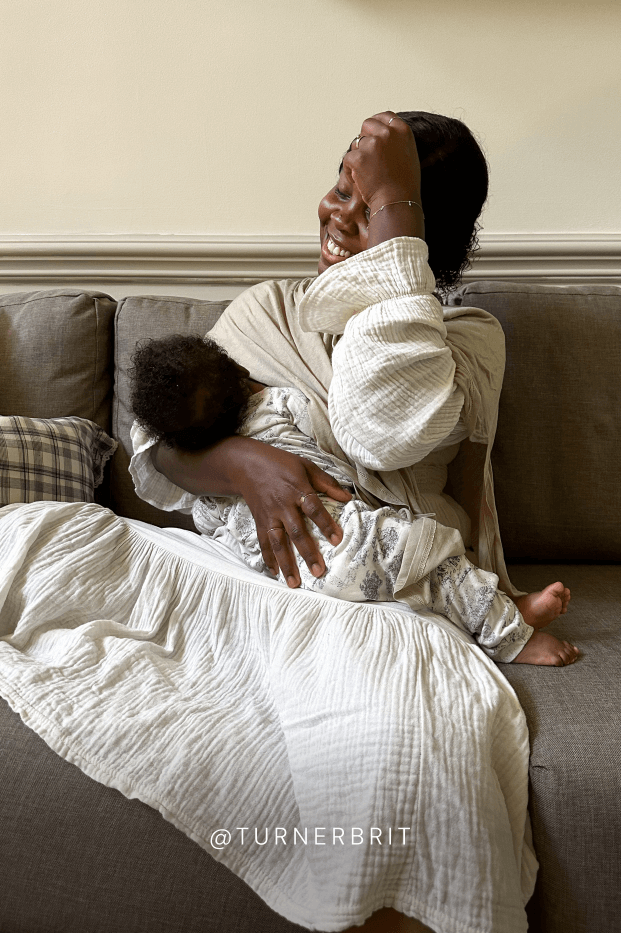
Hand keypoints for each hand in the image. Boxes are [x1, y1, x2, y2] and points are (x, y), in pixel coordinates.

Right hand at [154, 435, 351, 586]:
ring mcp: (269, 515)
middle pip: (296, 532)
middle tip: (319, 571)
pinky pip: (263, 542)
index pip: (314, 509)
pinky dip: (268, 558)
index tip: (337, 540)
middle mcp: (283, 505)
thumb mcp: (306, 466)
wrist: (247, 465)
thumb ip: (327, 483)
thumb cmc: (280, 464)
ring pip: (278, 542)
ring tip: (294, 582)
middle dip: (307, 552)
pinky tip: (275, 573)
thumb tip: (348, 497)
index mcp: (298, 489)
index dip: (325, 524)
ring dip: (286, 563)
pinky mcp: (259, 521)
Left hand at [343, 111, 421, 215]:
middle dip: (364, 138)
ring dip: (358, 157)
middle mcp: (387, 133)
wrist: (398, 202)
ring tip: (370, 175)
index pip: (385, 116)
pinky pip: (348, 159)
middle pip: (367, 124)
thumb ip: (396, 141)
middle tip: (368, 157)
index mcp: (402, 130)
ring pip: (356, 144)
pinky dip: (351, 171)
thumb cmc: (404, 185)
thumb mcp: (408, 154)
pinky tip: (362, 181)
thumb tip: (379, 136)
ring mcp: (372, 144)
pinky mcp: (358, 157)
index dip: (376, 123)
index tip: (371, 132)